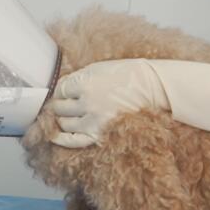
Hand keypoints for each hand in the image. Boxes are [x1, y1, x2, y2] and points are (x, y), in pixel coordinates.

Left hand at [50, 59, 209, 147]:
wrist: (153, 87)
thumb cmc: (128, 74)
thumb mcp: (99, 68)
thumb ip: (78, 79)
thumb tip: (61, 89)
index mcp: (85, 83)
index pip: (59, 89)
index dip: (60, 91)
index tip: (64, 92)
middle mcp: (86, 102)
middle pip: (59, 107)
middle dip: (60, 105)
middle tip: (66, 103)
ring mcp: (92, 120)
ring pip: (64, 123)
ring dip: (62, 119)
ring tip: (68, 115)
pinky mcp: (99, 133)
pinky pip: (73, 140)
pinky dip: (61, 139)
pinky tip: (56, 137)